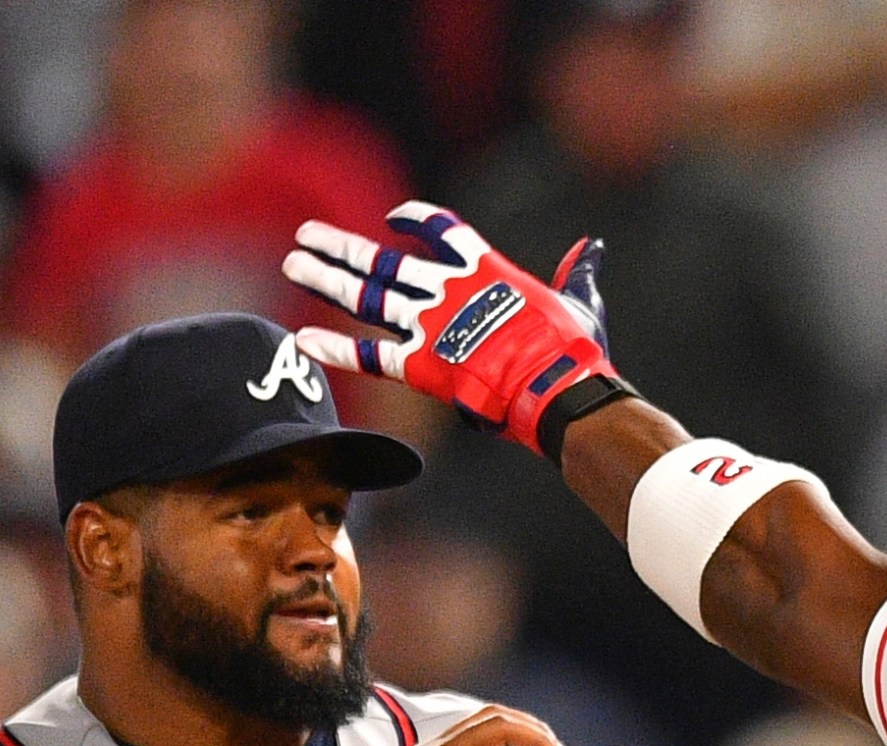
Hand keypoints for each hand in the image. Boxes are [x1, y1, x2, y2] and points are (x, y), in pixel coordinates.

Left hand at [284, 202, 618, 455]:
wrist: (557, 387)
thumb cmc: (575, 348)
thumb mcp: (579, 300)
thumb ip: (577, 272)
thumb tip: (591, 248)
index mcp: (484, 268)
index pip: (441, 228)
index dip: (416, 219)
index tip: (394, 218)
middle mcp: (447, 290)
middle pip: (384, 263)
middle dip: (342, 248)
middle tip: (307, 236)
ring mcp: (430, 325)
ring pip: (367, 296)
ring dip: (328, 279)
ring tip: (294, 264)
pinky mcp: (421, 365)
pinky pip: (370, 355)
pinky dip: (337, 349)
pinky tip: (303, 340)